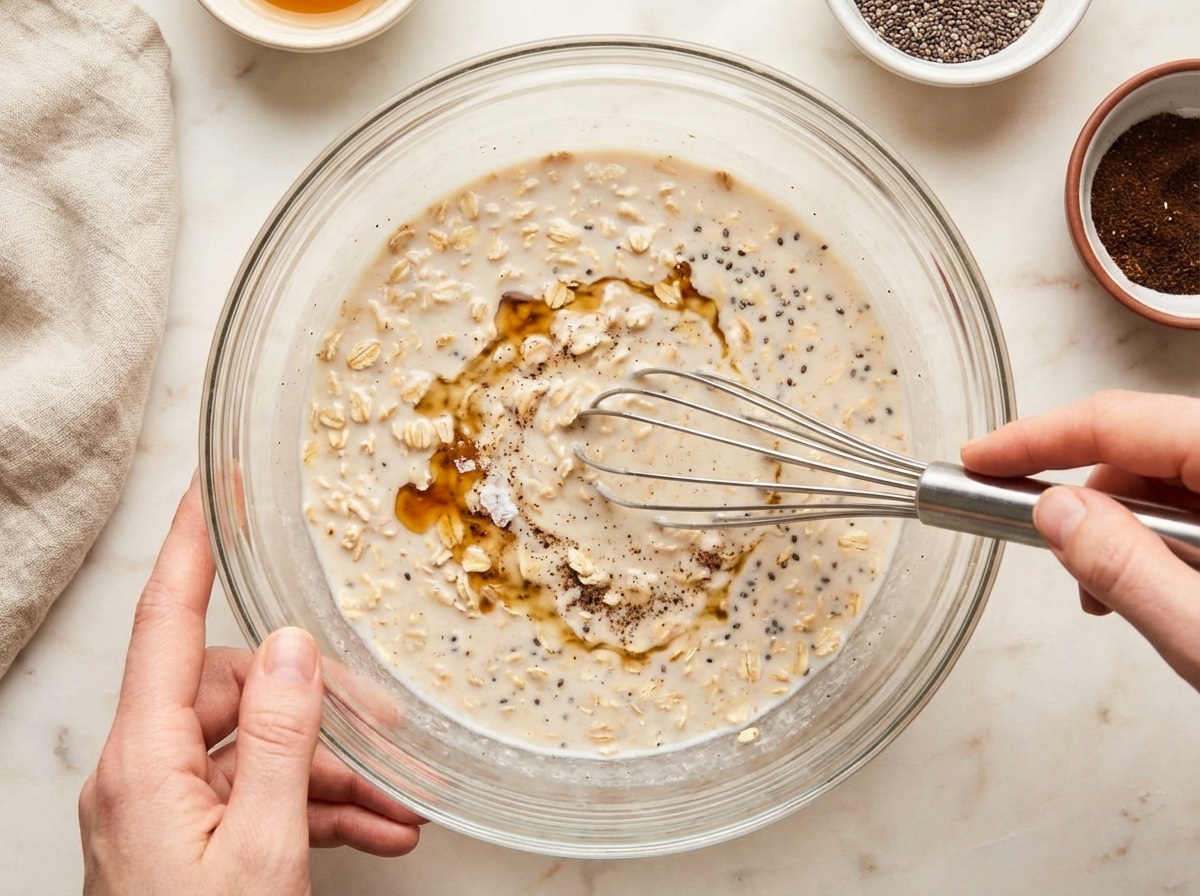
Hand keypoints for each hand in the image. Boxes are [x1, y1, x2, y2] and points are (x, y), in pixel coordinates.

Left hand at [79, 476, 423, 894]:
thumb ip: (279, 739)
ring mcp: (170, 808)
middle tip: (388, 727)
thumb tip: (293, 645)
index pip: (165, 622)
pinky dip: (320, 807)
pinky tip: (378, 828)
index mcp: (145, 762)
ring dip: (334, 770)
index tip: (214, 486)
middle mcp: (149, 772)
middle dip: (319, 703)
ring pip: (261, 747)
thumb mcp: (260, 848)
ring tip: (400, 800)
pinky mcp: (194, 839)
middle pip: (237, 689)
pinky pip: (263, 796)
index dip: (191, 546)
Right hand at [961, 390, 1199, 688]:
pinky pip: (1193, 503)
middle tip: (1056, 558)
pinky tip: (1156, 590)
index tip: (979, 460)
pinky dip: (1157, 541)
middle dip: (1085, 501)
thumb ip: (1126, 566)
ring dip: (1122, 530)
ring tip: (1116, 597)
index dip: (1037, 438)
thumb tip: (1054, 512)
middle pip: (1140, 446)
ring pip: (1164, 477)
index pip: (1118, 420)